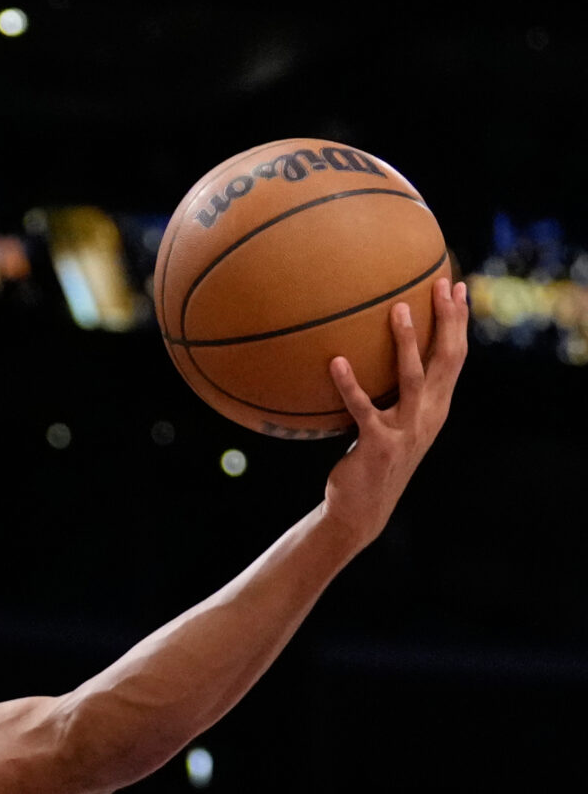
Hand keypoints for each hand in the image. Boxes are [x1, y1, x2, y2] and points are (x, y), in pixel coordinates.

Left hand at [324, 274, 468, 552]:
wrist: (363, 508)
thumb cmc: (372, 456)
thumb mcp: (392, 419)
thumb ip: (392, 390)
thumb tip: (368, 348)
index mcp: (435, 406)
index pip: (454, 356)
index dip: (458, 321)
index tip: (455, 285)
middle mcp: (429, 415)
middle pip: (446, 360)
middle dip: (447, 321)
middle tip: (439, 285)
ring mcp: (407, 430)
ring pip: (412, 379)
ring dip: (407, 343)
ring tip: (396, 310)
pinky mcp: (379, 445)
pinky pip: (363, 409)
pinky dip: (349, 385)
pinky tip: (336, 361)